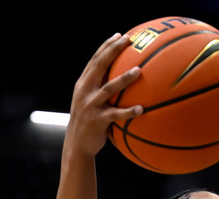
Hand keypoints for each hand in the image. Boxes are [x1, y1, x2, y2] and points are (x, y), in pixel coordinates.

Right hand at [65, 33, 143, 157]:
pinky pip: (115, 115)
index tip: (120, 35)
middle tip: (128, 41)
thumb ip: (102, 89)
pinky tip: (141, 109)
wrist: (77, 144)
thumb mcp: (91, 101)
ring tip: (139, 70)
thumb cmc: (90, 121)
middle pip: (99, 66)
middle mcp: (85, 91)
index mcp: (84, 84)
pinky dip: (128, 112)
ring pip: (108, 88)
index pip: (95, 60)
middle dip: (113, 51)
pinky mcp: (97, 120)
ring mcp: (90, 105)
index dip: (107, 46)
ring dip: (124, 79)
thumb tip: (124, 77)